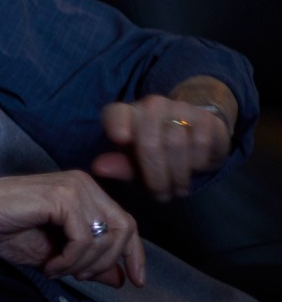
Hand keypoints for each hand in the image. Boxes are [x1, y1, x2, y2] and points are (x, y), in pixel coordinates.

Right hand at [0, 171, 145, 287]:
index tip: (136, 282)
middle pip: (125, 228)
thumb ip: (88, 261)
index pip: (126, 223)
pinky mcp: (62, 196)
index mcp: (84, 192)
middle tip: (78, 276)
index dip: (135, 255)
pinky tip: (51, 265)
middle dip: (108, 262)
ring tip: (57, 270)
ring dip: (84, 264)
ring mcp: (75, 187)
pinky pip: (84, 238)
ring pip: (105, 236)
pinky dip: (70, 260)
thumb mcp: (54, 253)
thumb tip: (120, 278)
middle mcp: (84, 184)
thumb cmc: (4, 230)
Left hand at [93, 94, 231, 201]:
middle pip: (149, 141)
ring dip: (177, 175)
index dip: (117, 124)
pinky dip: (197, 163)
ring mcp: (178, 107)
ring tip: (176, 190)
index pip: (116, 114)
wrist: (196, 136)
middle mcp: (151, 106)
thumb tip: (98, 168)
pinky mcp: (204, 116)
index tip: (120, 139)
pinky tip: (193, 170)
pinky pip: (200, 143)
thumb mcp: (134, 163)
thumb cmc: (154, 155)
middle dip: (155, 175)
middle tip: (160, 196)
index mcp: (126, 114)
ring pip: (175, 144)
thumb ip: (119, 166)